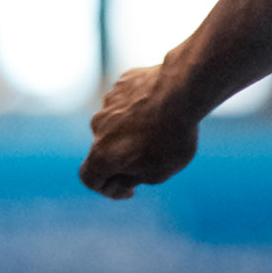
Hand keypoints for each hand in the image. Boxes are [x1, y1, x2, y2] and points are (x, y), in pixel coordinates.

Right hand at [79, 60, 200, 201]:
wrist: (183, 91)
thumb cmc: (172, 138)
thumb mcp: (157, 173)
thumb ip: (131, 180)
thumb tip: (119, 180)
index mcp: (101, 154)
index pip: (89, 178)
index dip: (106, 189)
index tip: (128, 189)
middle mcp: (98, 127)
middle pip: (104, 149)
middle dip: (122, 158)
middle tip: (151, 159)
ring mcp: (109, 102)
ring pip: (116, 123)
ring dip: (131, 131)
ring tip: (162, 131)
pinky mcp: (123, 83)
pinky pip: (128, 102)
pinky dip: (140, 109)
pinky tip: (164, 109)